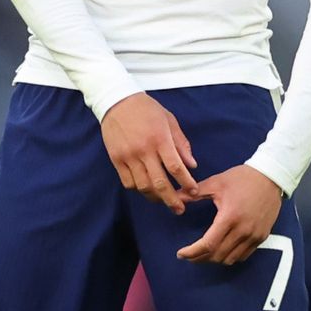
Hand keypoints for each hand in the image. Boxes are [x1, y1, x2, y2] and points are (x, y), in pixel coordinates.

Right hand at [101, 93, 197, 213]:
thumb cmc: (147, 109)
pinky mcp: (116, 159)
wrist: (117, 101)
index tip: (193, 191)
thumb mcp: (169, 120)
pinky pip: (128, 182)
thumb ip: (181, 144)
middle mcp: (144, 150)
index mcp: (160, 139)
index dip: (186, 183)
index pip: (176, 168)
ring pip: (143, 186)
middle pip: (160, 183)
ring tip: (164, 200)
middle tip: (180, 209)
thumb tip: (192, 165)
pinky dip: (139, 189)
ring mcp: (128, 156)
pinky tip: (147, 188)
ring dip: (156, 197)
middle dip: (172, 200)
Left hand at [176, 165, 282, 264]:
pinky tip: (222, 249)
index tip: (181, 254)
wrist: (271, 176)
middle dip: (200, 258)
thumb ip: (194, 193)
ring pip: (230, 259)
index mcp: (229, 217)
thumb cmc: (242, 178)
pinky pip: (243, 256)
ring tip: (204, 253)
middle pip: (217, 256)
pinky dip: (230, 257)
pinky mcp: (262, 237)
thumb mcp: (216, 183)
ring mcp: (254, 236)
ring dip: (214, 259)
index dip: (192, 252)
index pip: (208, 245)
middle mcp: (243, 231)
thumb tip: (175, 196)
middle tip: (189, 254)